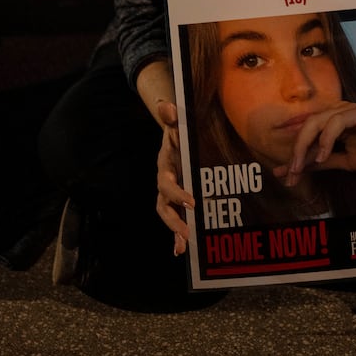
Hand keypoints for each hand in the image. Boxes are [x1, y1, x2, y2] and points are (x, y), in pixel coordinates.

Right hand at [153, 99, 194, 255]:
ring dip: (174, 232)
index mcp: (164, 166)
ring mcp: (169, 193)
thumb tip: (167, 105)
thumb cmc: (178, 130)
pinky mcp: (176, 200)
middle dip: (174, 221)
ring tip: (184, 247)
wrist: (175, 134)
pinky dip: (176, 236)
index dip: (177, 194)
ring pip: (167, 216)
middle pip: (163, 206)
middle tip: (188, 232)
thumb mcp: (176, 122)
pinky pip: (174, 220)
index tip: (193, 202)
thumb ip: (172, 116)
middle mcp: (164, 182)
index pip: (167, 184)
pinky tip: (182, 251)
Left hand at [276, 102, 355, 184]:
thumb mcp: (346, 162)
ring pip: (317, 122)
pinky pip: (336, 122)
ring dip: (305, 146)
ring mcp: (350, 110)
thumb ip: (324, 162)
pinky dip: (326, 139)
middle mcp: (339, 113)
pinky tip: (322, 155)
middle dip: (295, 150)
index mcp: (334, 122)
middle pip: (307, 125)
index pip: (307, 134)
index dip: (293, 154)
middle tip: (290, 173)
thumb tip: (298, 169)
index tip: (283, 176)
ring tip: (301, 166)